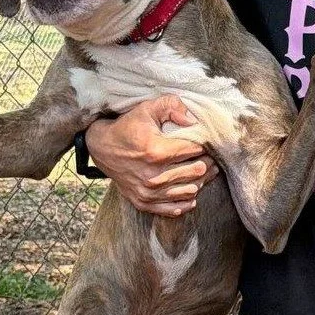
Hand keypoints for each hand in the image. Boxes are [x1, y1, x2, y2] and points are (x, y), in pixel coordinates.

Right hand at [85, 95, 218, 217]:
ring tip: (204, 169)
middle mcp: (153, 176)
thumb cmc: (129, 126)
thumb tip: (193, 120)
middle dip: (208, 161)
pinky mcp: (143, 203)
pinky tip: (190, 187)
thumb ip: (173, 106)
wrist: (102, 147)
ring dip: (201, 180)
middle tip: (211, 155)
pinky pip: (175, 208)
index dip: (205, 144)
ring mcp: (148, 193)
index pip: (195, 150)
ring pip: (190, 191)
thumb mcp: (148, 108)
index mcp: (156, 151)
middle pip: (197, 172)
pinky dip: (187, 199)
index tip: (207, 140)